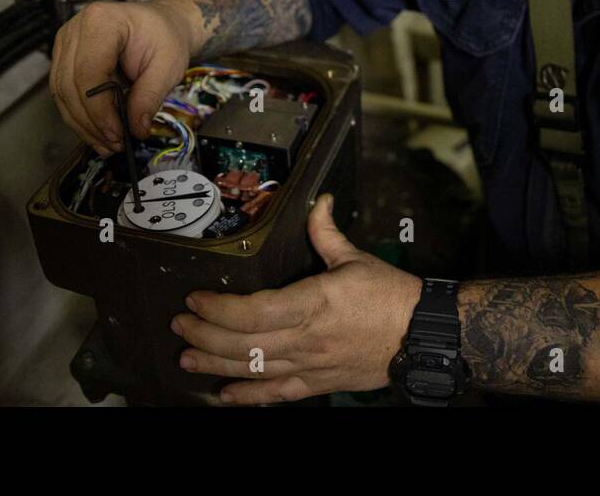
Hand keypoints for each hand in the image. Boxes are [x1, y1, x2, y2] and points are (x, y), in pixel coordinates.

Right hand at [49, 0, 194, 155]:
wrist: (162, 23)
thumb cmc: (164, 36)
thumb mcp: (168, 66)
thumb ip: (149, 97)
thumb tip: (135, 129)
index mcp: (101, 22)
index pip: (88, 73)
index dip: (99, 110)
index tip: (116, 133)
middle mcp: (75, 30)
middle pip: (69, 86)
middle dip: (90, 122)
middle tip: (113, 143)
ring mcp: (66, 43)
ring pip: (61, 93)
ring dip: (82, 124)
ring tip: (107, 143)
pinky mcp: (64, 58)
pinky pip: (64, 93)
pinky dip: (79, 116)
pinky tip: (96, 132)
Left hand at [170, 194, 422, 404]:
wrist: (419, 336)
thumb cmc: (390, 297)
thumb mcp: (356, 258)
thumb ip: (326, 232)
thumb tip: (317, 202)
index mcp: (313, 303)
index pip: (253, 311)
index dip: (218, 309)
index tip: (196, 300)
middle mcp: (307, 339)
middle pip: (243, 343)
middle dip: (204, 335)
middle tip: (180, 325)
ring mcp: (310, 365)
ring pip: (254, 370)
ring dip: (216, 365)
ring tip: (187, 358)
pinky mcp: (318, 383)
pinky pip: (277, 394)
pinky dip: (249, 397)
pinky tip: (225, 396)